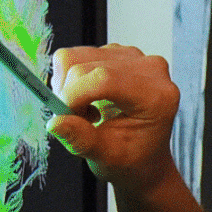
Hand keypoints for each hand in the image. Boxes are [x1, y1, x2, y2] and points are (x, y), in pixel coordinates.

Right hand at [45, 44, 180, 187]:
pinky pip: (80, 55)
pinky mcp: (121, 53)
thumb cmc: (132, 159)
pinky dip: (74, 78)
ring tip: (86, 111)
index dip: (74, 95)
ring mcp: (136, 57)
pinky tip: (90, 98)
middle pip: (85, 66)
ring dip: (69, 86)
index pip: (104, 79)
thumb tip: (55, 123)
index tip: (63, 117)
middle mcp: (151, 69)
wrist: (146, 157)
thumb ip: (81, 140)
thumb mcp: (107, 158)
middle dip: (69, 94)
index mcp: (156, 97)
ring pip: (77, 57)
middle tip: (76, 120)